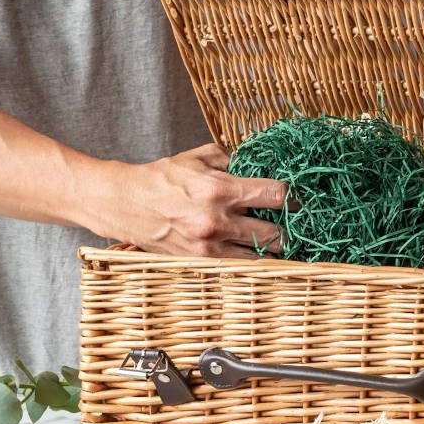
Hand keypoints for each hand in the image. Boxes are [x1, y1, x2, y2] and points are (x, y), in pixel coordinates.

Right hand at [104, 144, 286, 258]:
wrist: (126, 202)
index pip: (276, 194)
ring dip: (272, 249)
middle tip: (292, 225)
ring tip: (278, 241)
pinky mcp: (200, 261)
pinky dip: (251, 260)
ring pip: (259, 255)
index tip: (298, 199)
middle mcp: (218, 220)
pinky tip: (256, 253)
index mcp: (221, 189)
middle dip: (288, 229)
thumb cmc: (163, 178)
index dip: (294, 197)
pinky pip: (238, 266)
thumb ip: (233, 159)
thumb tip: (259, 164)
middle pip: (275, 233)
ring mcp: (209, 245)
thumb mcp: (199, 157)